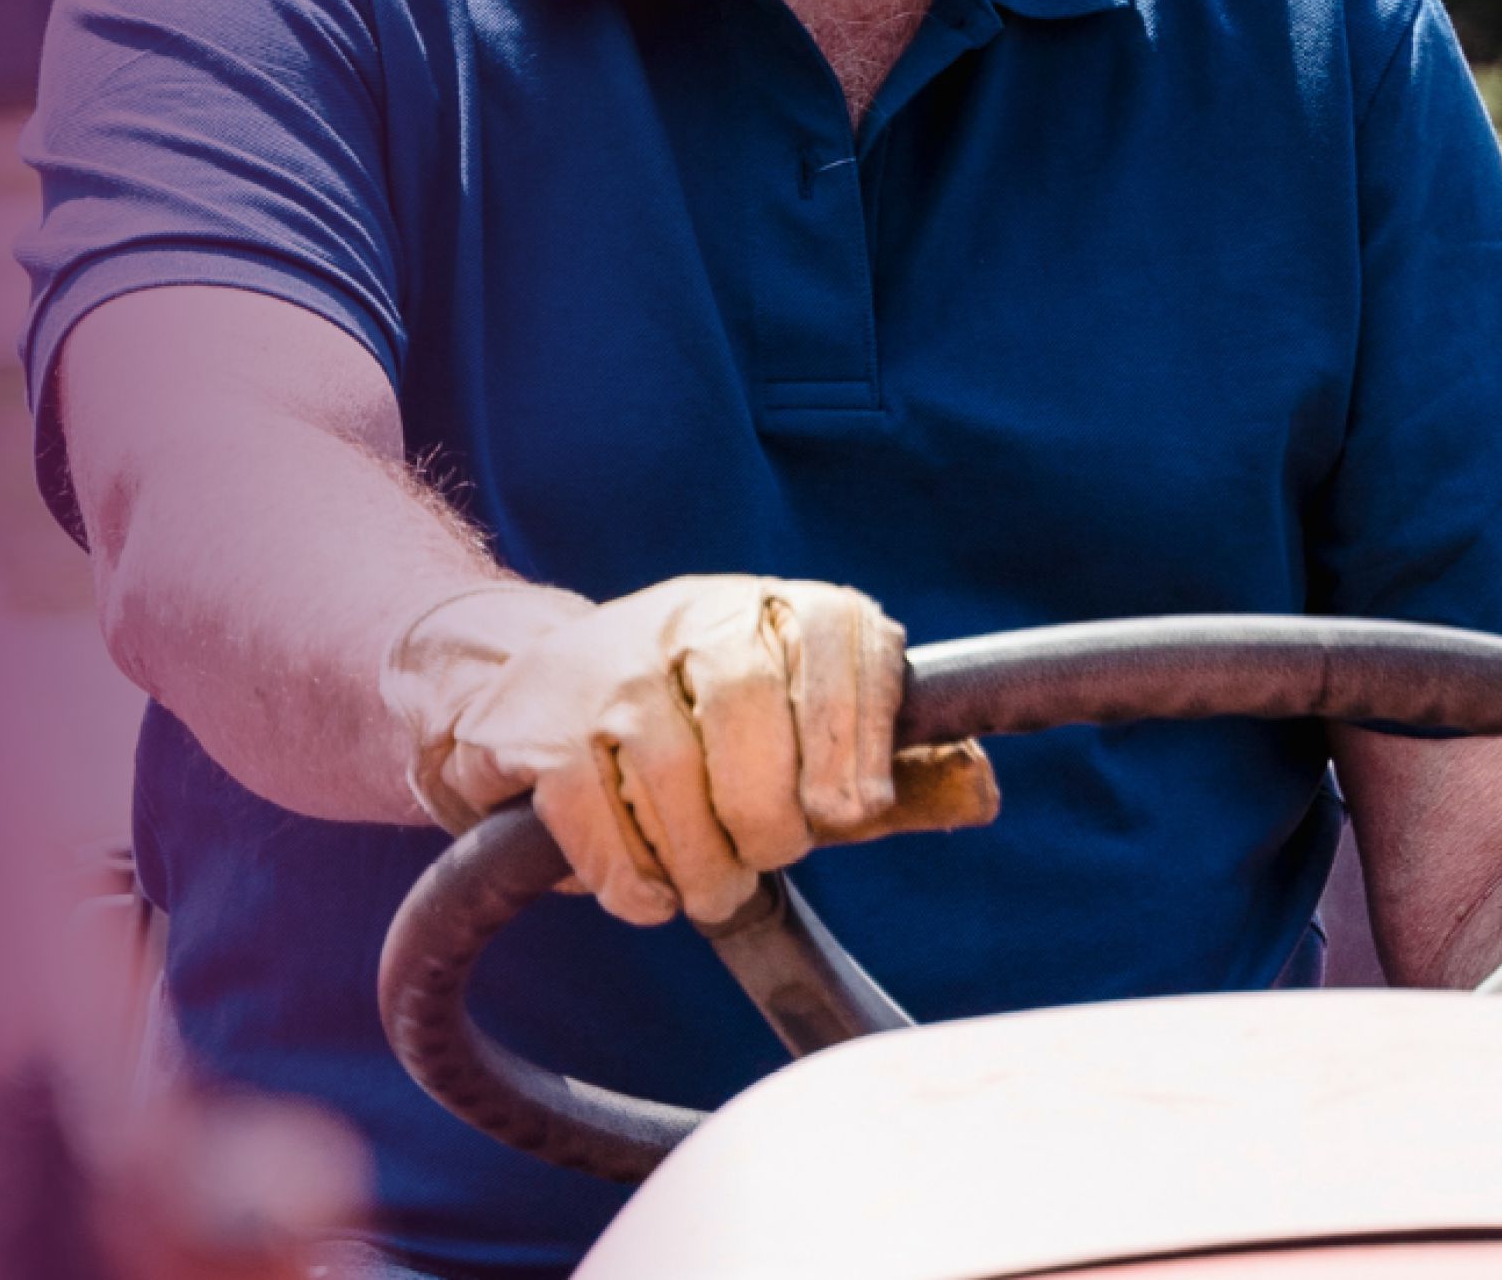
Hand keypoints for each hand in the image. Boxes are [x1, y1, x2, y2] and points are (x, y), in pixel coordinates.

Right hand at [382, 574, 993, 925]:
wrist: (517, 688)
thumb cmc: (692, 732)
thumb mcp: (798, 743)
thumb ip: (885, 775)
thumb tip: (984, 792)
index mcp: (773, 609)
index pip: (838, 635)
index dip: (856, 728)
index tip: (855, 811)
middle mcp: (694, 615)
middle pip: (751, 709)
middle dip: (770, 815)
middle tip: (768, 857)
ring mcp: (609, 665)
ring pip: (673, 775)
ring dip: (702, 862)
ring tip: (711, 886)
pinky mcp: (540, 727)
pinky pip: (595, 815)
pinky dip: (633, 879)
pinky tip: (650, 892)